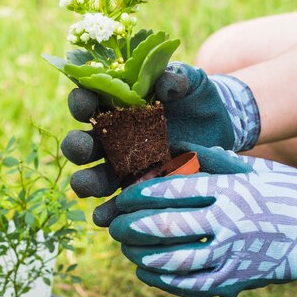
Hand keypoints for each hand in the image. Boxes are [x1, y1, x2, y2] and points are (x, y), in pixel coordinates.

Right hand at [61, 64, 259, 225]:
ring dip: (85, 182)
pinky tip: (105, 219)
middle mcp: (112, 136)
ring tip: (83, 187)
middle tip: (83, 148)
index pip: (89, 101)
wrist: (220, 127)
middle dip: (77, 146)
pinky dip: (109, 212)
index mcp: (116, 104)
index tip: (87, 104)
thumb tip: (165, 85)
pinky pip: (118, 204)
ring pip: (94, 176)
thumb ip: (176, 77)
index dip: (82, 102)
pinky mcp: (138, 188)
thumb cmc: (196, 96)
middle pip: (83, 142)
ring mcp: (123, 165)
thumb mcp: (190, 80)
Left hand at [109, 153, 296, 296]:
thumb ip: (215, 159)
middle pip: (167, 227)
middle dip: (132, 227)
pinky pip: (195, 286)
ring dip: (143, 256)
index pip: (174, 191)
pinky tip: (147, 272)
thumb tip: (179, 147)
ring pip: (176, 261)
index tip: (121, 195)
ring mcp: (234, 256)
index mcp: (230, 191)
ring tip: (125, 249)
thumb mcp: (256, 168)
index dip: (141, 194)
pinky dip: (165, 281)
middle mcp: (229, 224)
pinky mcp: (239, 280)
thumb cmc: (290, 192)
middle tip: (113, 225)